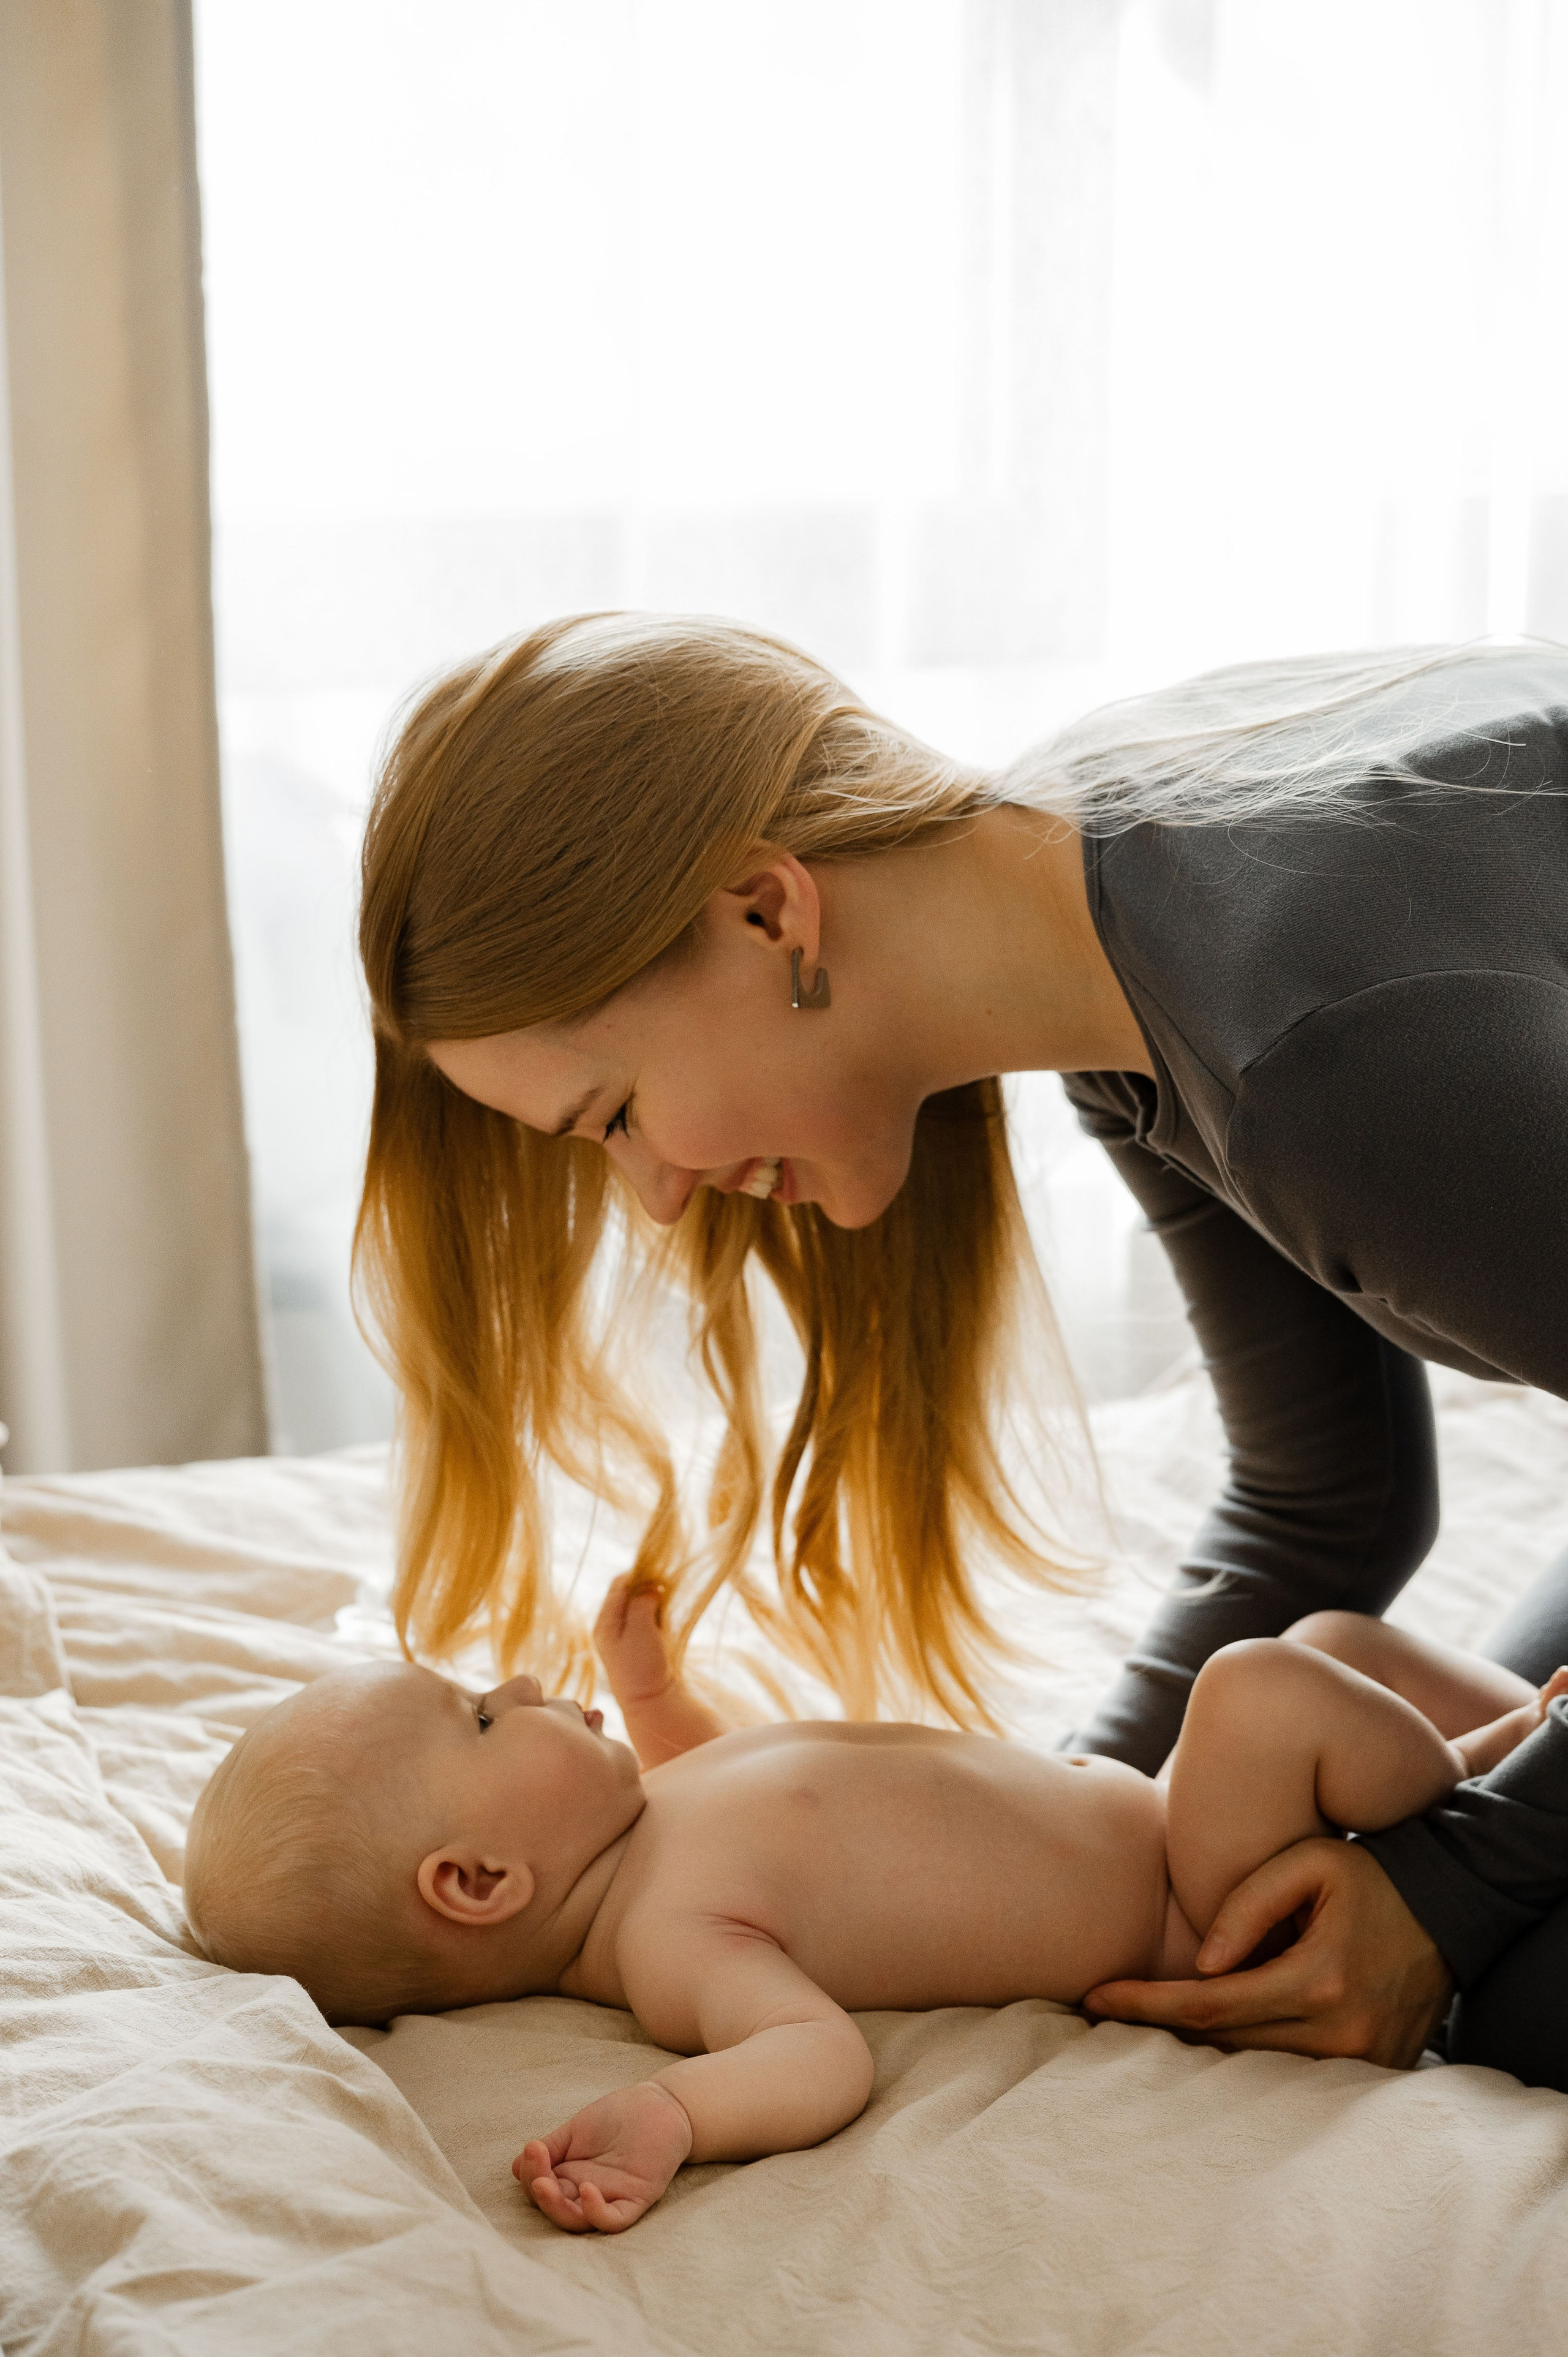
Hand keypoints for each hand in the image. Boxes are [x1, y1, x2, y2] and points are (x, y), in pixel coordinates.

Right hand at [515, 2080, 693, 2233]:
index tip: (531, 2149)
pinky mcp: (636, 2200)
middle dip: (540, 2193)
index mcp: (571, 2178)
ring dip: (558, 2207)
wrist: (658, 2104)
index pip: (543, 2188)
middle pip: (557, 2209)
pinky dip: (596, 2212)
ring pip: (579, 2221)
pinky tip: (586, 2190)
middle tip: (536, 2174)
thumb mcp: (575, 2131)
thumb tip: (516, 2167)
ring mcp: (611, 2198)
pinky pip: (614, 2219)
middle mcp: (587, 2193)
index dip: (532, 2174)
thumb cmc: (617, 2116)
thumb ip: (550, 2149)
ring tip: (545, 2182)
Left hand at [594, 1575, 674, 1711]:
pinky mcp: (639, 1642)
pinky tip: (664, 1626)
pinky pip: (649, 1617)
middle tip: (664, 1597)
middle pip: (629, 1592)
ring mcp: (625, 1634)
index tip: (660, 1581)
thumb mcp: (640, 1629)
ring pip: (641, 1604)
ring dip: (655, 1603)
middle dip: (648, 1589)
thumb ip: (642, 1601)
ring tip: (663, 1616)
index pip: (619, 1585)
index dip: (639, 1576)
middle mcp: (611, 1626)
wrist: (651, 1702)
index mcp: (604, 1622)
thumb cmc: (642, 1667)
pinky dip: (658, 1615)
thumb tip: (650, 1583)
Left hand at [1082, 1837, 1453, 2068]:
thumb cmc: (1368, 1872)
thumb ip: (1247, 1905)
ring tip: (1139, 2030)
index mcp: (1316, 1979)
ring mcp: (1362, 2059)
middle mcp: (1340, 2032)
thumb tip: (1202, 1963)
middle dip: (1160, 2032)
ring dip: (1202, 2052)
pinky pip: (1298, 2076)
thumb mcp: (1307, 1862)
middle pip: (1227, 2046)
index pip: (1210, 2007)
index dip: (1146, 2004)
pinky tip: (1210, 2042)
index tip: (1094, 1998)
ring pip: (1258, 2070)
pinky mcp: (1376, 2069)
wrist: (1451, 1904)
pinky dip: (1253, 2060)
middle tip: (1100, 2016)